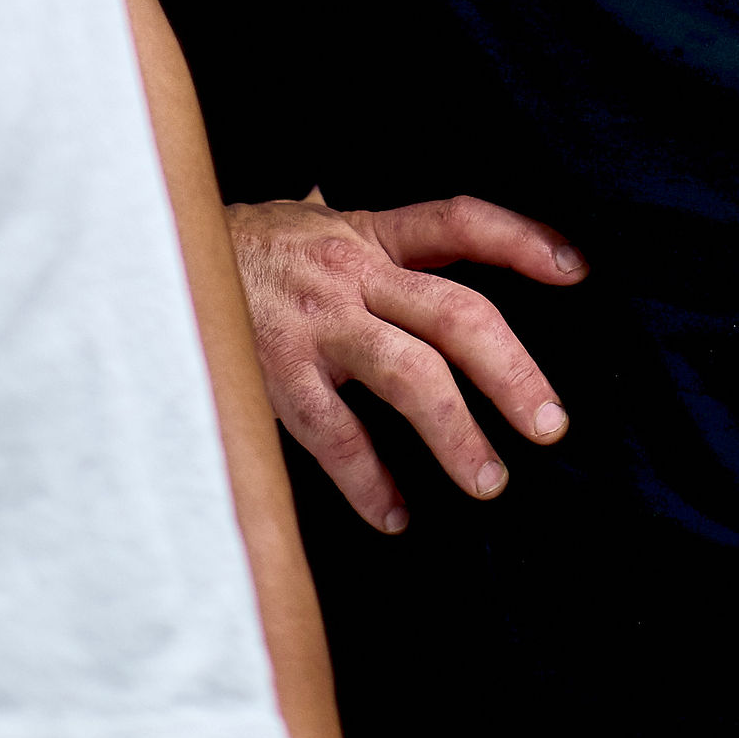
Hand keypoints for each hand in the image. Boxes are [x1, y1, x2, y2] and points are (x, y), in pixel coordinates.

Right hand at [230, 192, 587, 529]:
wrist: (159, 257)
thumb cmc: (261, 254)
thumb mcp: (327, 229)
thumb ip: (388, 250)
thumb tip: (459, 273)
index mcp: (371, 234)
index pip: (460, 221)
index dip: (522, 240)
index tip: (579, 270)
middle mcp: (352, 274)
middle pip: (455, 313)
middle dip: (511, 369)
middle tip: (552, 424)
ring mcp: (315, 326)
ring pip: (408, 375)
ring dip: (456, 432)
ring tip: (491, 482)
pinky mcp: (274, 376)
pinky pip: (334, 434)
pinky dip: (369, 480)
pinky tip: (398, 515)